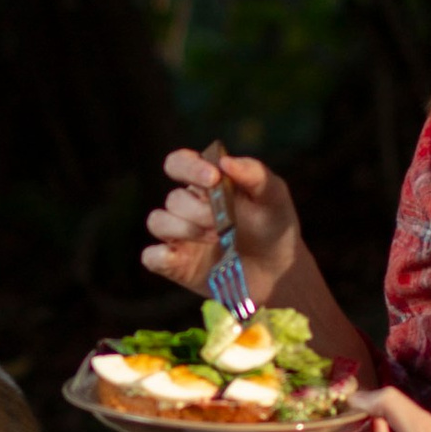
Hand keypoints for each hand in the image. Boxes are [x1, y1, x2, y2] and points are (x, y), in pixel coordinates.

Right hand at [142, 147, 299, 298]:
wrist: (279, 270)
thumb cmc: (273, 225)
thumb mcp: (273, 196)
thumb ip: (255, 174)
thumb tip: (225, 161)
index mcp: (205, 183)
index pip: (179, 163)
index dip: (189, 167)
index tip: (213, 179)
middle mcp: (188, 206)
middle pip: (173, 198)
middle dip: (198, 209)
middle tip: (223, 222)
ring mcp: (179, 236)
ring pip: (158, 222)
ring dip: (184, 229)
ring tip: (215, 238)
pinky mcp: (176, 264)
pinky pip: (152, 257)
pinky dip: (160, 256)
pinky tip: (180, 258)